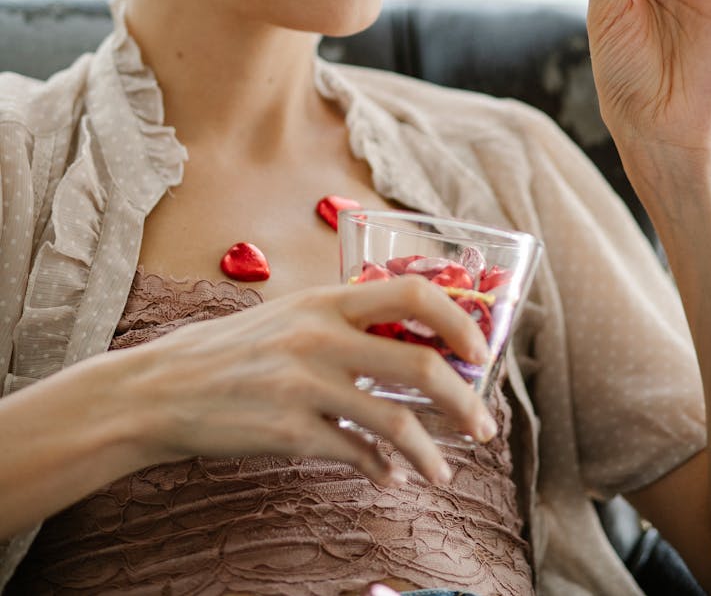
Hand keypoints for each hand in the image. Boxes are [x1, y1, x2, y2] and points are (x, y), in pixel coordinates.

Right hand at [128, 274, 494, 487]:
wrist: (165, 388)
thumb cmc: (233, 350)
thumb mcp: (290, 316)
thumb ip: (344, 321)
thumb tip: (410, 341)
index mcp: (326, 300)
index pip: (413, 294)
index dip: (459, 321)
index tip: (479, 352)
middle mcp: (320, 336)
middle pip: (421, 363)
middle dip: (465, 400)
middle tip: (482, 425)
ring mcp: (304, 385)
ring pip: (396, 423)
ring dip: (433, 453)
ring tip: (444, 473)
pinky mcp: (287, 431)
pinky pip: (356, 455)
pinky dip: (383, 471)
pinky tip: (390, 478)